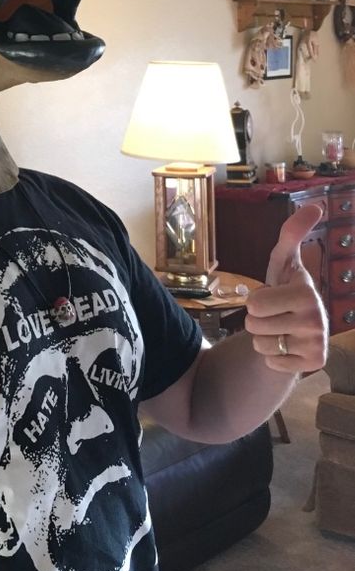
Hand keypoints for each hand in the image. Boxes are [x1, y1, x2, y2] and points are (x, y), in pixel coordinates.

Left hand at [244, 204, 327, 372]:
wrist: (296, 328)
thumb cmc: (285, 290)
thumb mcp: (283, 261)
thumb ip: (292, 233)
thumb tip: (315, 205)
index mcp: (307, 290)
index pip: (255, 303)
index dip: (256, 300)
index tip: (274, 296)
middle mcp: (317, 318)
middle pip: (253, 324)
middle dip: (255, 320)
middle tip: (273, 315)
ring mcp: (317, 343)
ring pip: (260, 344)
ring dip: (263, 338)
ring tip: (279, 329)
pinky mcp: (313, 364)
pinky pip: (271, 362)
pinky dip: (272, 357)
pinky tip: (287, 347)